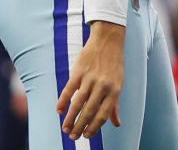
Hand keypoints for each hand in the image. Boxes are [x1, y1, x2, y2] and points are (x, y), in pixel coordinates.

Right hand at [57, 21, 124, 139]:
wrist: (108, 40)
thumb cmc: (114, 64)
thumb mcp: (119, 83)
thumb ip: (115, 105)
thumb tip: (117, 123)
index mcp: (114, 90)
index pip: (103, 114)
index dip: (94, 127)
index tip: (87, 136)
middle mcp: (103, 85)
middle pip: (89, 111)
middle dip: (80, 126)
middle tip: (73, 137)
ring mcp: (90, 78)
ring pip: (78, 103)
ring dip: (70, 118)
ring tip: (65, 129)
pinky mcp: (78, 71)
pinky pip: (69, 89)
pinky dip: (63, 101)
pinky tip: (59, 111)